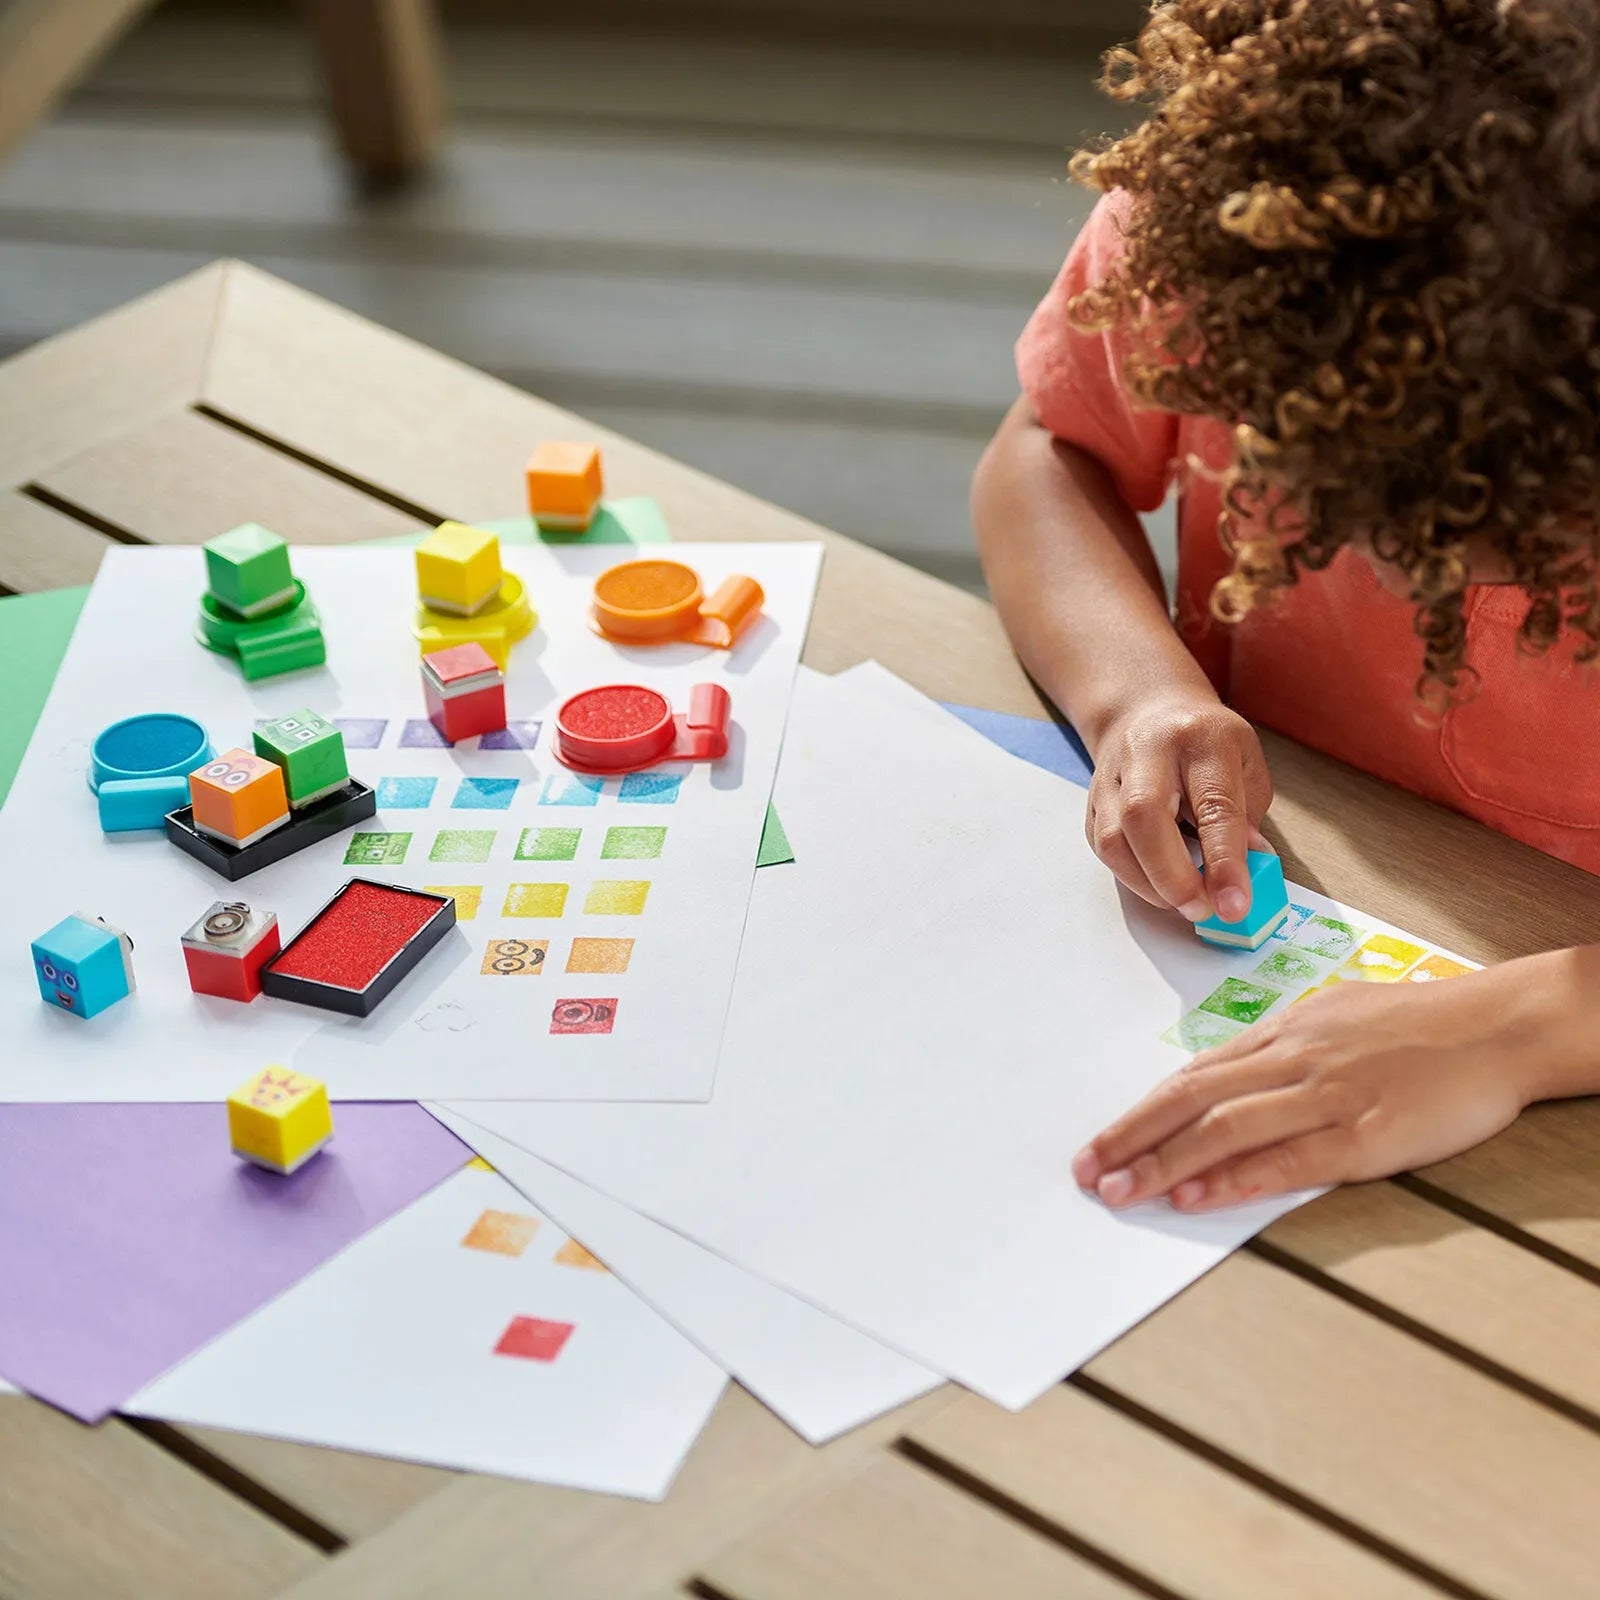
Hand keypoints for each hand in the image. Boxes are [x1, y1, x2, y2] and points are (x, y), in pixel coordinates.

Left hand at [1073, 967, 1538, 1210]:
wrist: (1497, 1026)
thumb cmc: (1417, 1021)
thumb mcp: (1333, 1016)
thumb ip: (1278, 1047)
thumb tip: (1225, 1073)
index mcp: (1282, 1033)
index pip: (1191, 1076)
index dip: (1139, 1113)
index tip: (1100, 1142)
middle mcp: (1293, 1060)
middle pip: (1191, 1099)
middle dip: (1131, 1138)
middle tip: (1086, 1172)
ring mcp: (1328, 1096)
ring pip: (1226, 1129)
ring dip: (1165, 1163)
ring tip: (1121, 1192)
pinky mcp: (1367, 1135)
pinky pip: (1289, 1159)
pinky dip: (1236, 1179)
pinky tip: (1196, 1198)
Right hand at [1087, 693, 1272, 922]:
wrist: (1148, 708)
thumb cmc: (1206, 742)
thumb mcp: (1246, 766)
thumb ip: (1247, 820)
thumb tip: (1244, 876)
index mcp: (1201, 740)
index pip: (1213, 806)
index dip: (1225, 862)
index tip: (1234, 906)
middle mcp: (1148, 752)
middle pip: (1144, 816)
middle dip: (1172, 876)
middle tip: (1199, 910)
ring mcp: (1112, 775)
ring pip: (1113, 837)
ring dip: (1148, 883)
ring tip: (1181, 901)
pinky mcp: (1093, 800)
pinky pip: (1103, 847)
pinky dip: (1131, 875)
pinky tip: (1157, 883)